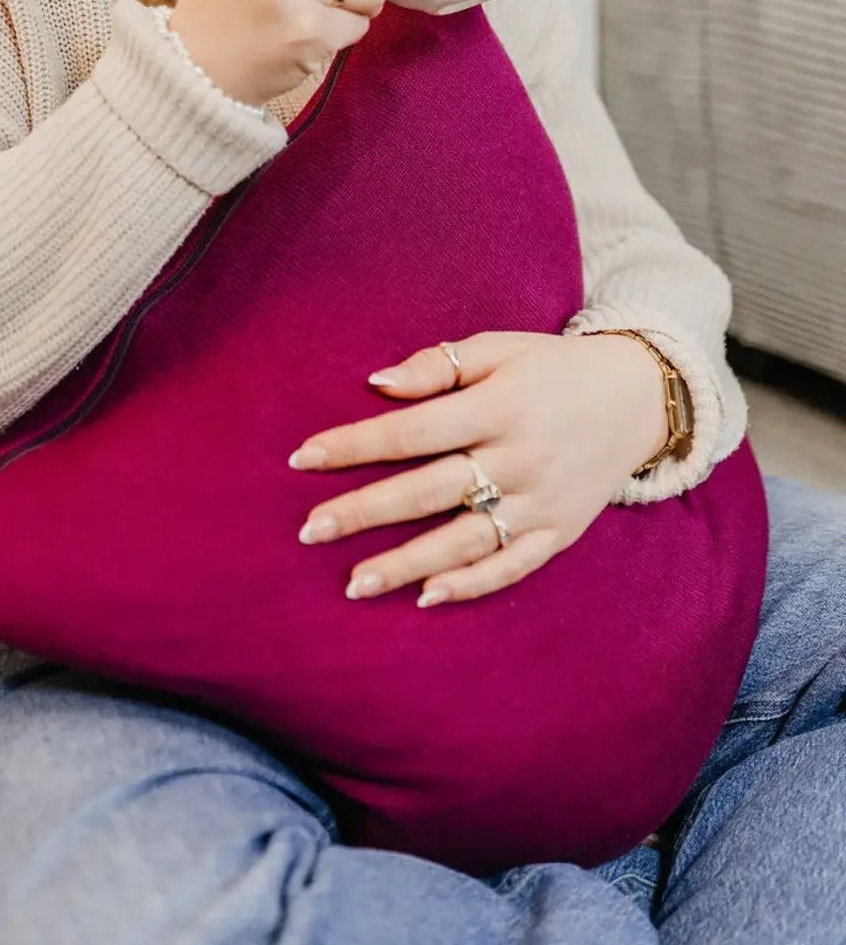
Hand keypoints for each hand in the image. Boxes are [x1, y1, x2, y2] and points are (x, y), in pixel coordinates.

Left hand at [289, 331, 669, 605]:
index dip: (355, 444)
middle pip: (427, 491)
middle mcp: (519, 458)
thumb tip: (376, 384)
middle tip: (310, 531)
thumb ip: (438, 365)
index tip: (303, 458)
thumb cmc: (553, 368)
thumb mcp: (500, 348)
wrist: (639, 398)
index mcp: (499, 405)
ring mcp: (541, 502)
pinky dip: (469, 584)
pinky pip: (510, 566)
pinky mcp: (558, 533)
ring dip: (404, 564)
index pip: (412, 431)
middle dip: (363, 512)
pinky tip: (425, 597)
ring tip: (352, 582)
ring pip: (462, 540)